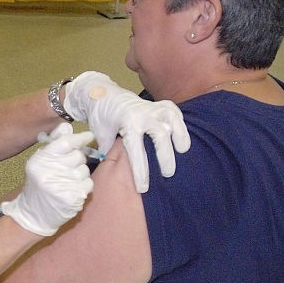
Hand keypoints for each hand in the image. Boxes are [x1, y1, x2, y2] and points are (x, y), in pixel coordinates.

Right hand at [1, 123, 93, 235]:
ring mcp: (61, 186)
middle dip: (78, 159)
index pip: (65, 143)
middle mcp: (48, 173)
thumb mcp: (39, 163)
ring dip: (80, 174)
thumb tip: (67, 127)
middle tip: (69, 167)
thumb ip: (53, 146)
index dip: (79, 138)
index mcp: (39, 161)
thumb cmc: (39, 185)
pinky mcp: (72, 198)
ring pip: (84, 170)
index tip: (88, 136)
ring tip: (68, 181)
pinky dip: (84, 186)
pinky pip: (88, 184)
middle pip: (78, 156)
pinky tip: (73, 190)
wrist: (34, 215)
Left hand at [63, 71, 190, 192]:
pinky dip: (181, 124)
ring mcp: (154, 108)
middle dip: (165, 158)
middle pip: (161, 137)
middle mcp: (144, 115)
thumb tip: (112, 171)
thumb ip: (109, 151)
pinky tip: (183, 137)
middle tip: (167, 174)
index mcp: (128, 123)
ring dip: (180, 137)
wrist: (105, 94)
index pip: (137, 152)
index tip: (143, 188)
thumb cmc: (102, 117)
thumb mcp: (101, 134)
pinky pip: (174, 113)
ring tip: (182, 152)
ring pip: (173, 121)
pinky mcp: (160, 104)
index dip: (141, 172)